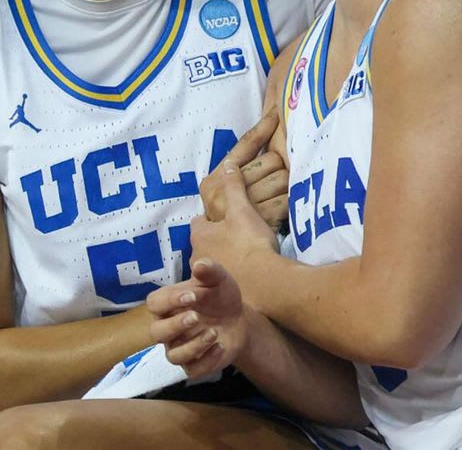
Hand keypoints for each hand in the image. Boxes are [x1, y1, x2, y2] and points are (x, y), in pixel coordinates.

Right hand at [146, 260, 250, 377]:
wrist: (238, 319)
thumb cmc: (219, 296)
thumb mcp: (219, 279)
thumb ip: (210, 270)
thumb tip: (199, 264)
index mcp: (168, 305)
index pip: (154, 304)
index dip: (169, 301)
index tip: (192, 296)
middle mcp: (168, 328)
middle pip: (156, 333)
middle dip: (175, 326)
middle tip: (196, 317)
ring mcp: (180, 348)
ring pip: (173, 356)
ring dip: (193, 345)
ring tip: (214, 332)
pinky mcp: (195, 365)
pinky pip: (192, 370)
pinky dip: (207, 360)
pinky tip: (221, 347)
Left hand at [192, 162, 280, 301]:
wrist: (265, 284)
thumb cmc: (250, 244)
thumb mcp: (242, 209)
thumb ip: (233, 186)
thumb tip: (228, 164)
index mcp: (199, 235)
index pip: (199, 222)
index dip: (210, 220)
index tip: (224, 218)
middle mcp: (196, 258)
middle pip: (204, 245)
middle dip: (216, 242)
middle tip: (235, 237)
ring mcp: (205, 280)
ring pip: (211, 265)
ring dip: (222, 262)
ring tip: (242, 258)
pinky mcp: (218, 296)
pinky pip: (220, 284)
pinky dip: (229, 279)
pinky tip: (244, 277)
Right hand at [201, 111, 287, 229]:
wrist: (231, 261)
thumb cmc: (231, 223)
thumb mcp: (226, 195)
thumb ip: (238, 171)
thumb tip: (265, 135)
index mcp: (215, 179)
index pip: (244, 145)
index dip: (262, 128)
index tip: (277, 114)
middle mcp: (225, 190)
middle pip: (270, 160)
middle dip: (279, 167)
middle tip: (276, 179)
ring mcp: (242, 205)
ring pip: (283, 177)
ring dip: (286, 187)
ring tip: (277, 197)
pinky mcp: (261, 219)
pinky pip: (287, 199)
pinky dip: (289, 204)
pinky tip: (282, 211)